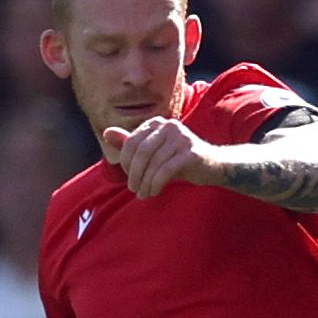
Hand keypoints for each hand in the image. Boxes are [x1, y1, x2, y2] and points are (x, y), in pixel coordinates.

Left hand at [100, 116, 220, 198]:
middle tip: (134, 189)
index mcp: (156, 123)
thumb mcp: (151, 152)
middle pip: (140, 153)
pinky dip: (156, 184)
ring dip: (145, 183)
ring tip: (144, 194)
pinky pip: (166, 171)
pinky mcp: (191, 153)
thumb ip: (130, 143)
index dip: (125, 163)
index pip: (131, 143)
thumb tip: (106, 132)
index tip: (129, 177)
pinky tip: (154, 192)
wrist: (211, 166)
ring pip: (153, 164)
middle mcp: (168, 126)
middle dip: (134, 175)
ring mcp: (181, 138)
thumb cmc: (177, 159)